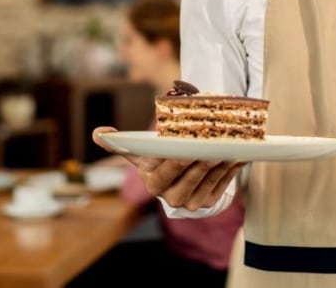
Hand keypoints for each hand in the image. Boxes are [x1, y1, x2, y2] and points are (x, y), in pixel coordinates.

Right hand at [92, 126, 244, 210]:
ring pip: (209, 176)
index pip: (167, 168)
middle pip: (192, 173)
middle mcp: (170, 196)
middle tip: (216, 141)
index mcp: (153, 182)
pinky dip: (231, 167)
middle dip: (204, 157)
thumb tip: (97, 133)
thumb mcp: (140, 153)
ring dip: (222, 159)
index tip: (189, 147)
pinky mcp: (208, 203)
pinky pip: (223, 182)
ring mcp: (191, 202)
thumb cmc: (158, 160)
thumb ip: (122, 144)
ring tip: (230, 143)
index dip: (179, 158)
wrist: (177, 180)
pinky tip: (237, 153)